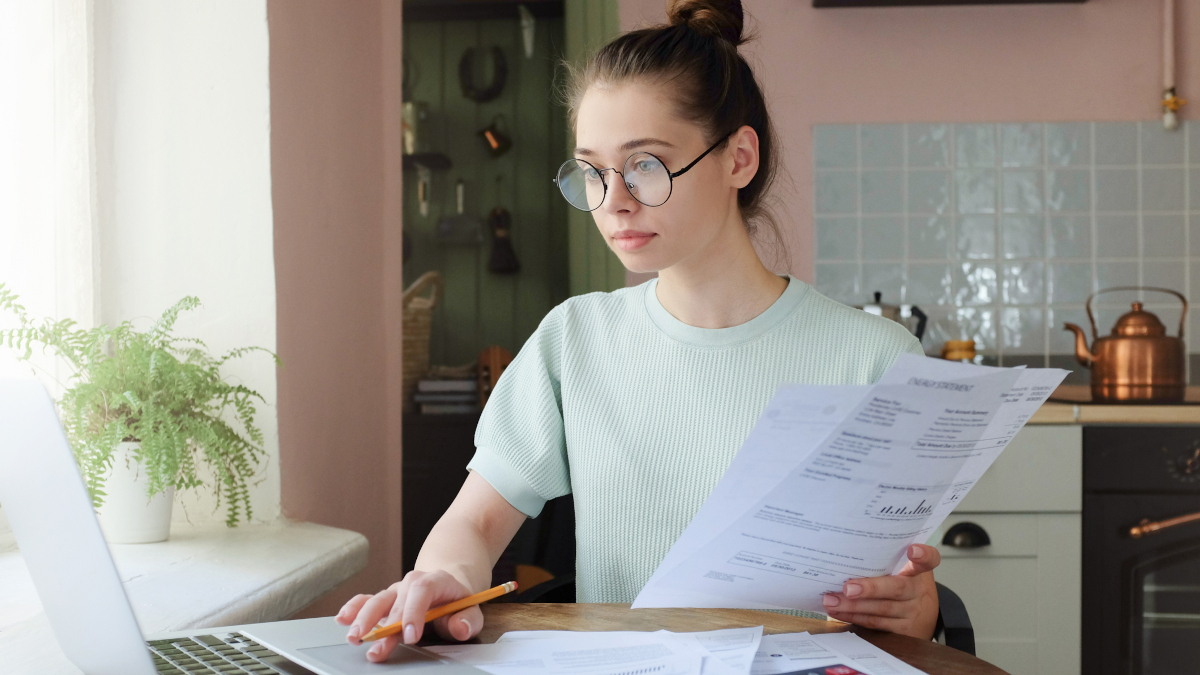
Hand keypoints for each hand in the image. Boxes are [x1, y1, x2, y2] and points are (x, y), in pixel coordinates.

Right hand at [335, 569, 483, 661]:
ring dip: (363, 618)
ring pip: (377, 600)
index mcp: (435, 581)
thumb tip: (459, 627)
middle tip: (376, 646)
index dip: (414, 612)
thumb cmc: (457, 604)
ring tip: (354, 637)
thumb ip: (468, 620)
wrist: (447, 589)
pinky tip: (342, 619)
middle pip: (395, 599)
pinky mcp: (385, 600)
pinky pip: (366, 600)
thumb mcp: (471, 611)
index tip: (410, 636)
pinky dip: (353, 608)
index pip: (422, 591)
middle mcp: (411, 583)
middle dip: (384, 625)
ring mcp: (396, 591)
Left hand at [820, 543, 940, 638]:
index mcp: (918, 571)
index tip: (913, 550)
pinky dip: (853, 617)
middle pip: (897, 588)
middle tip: (848, 588)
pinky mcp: (902, 630)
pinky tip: (837, 612)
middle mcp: (917, 591)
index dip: (923, 555)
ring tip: (831, 601)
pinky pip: (875, 623)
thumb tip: (845, 549)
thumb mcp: (902, 568)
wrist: (921, 615)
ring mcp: (911, 612)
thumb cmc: (902, 582)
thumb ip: (884, 559)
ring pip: (881, 609)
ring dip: (853, 606)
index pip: (929, 560)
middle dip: (870, 589)